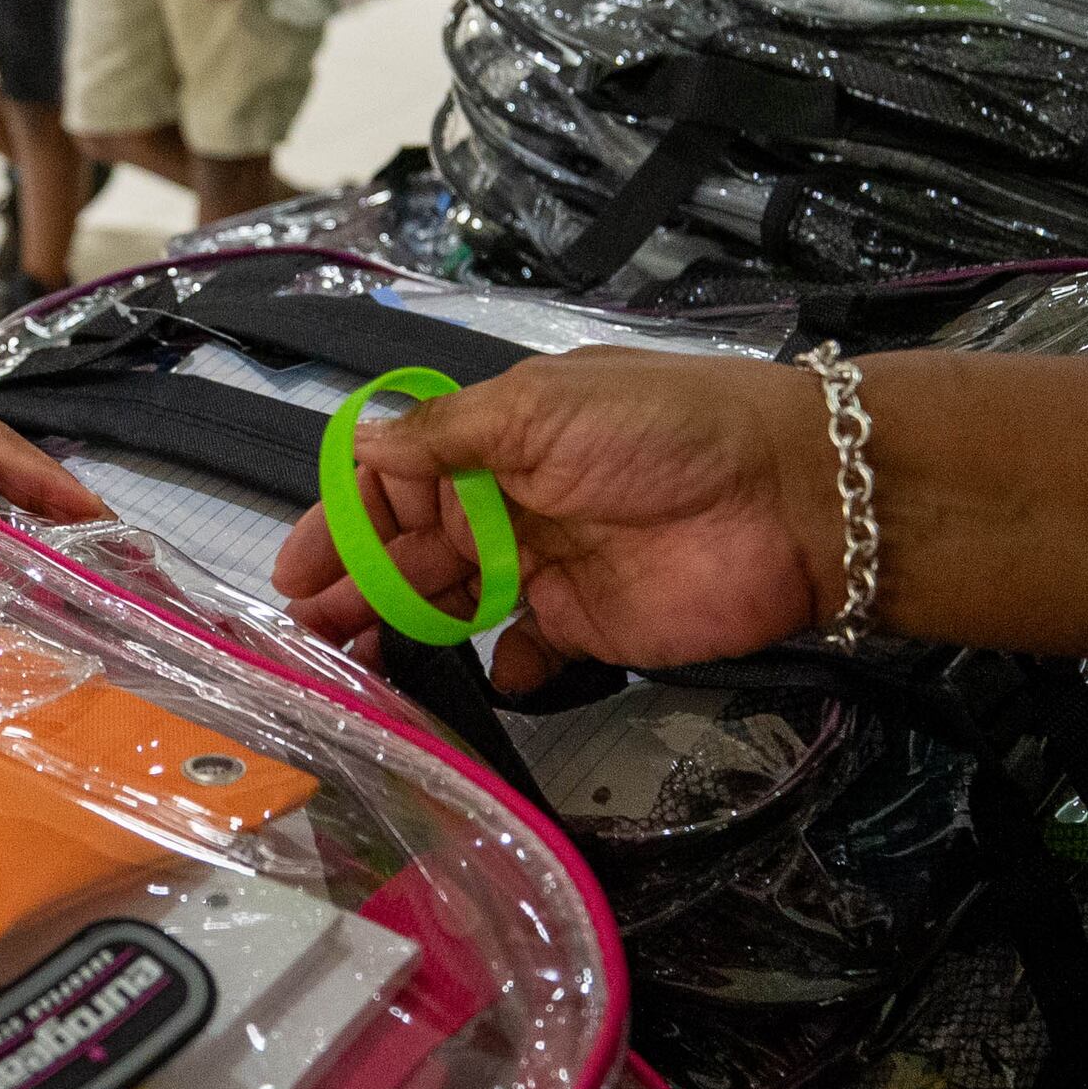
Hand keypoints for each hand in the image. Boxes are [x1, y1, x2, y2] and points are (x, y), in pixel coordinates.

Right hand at [269, 347, 832, 689]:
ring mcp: (548, 571)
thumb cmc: (661, 430)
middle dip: (355, 586)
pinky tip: (472, 681)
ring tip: (353, 663)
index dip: (342, 525)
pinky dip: (497, 672)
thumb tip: (361, 451)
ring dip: (401, 631)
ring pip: (452, 607)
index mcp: (493, 444)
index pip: (395, 487)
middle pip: (411, 553)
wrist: (792, 495)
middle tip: (309, 630)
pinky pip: (525, 658)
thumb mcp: (540, 407)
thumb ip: (446, 436)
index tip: (296, 569)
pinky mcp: (590, 630)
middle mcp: (510, 506)